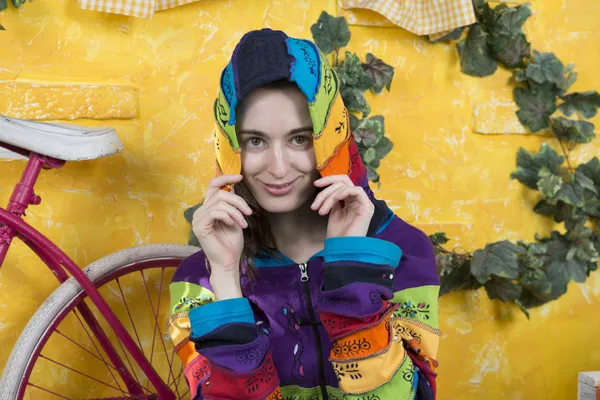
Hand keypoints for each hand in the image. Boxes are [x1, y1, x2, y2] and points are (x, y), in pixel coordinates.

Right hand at [192, 175, 251, 298]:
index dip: (225, 178)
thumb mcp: (235, 218)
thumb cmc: (232, 243)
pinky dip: (229, 216)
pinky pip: (216, 212)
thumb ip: (231, 203)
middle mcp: (200, 212)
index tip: (240, 177)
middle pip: (219, 193)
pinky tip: (234, 225)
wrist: (228, 262)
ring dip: (236, 211)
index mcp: (207, 209)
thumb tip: (232, 186)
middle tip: (249, 212)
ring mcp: (198, 219)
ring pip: (220, 202)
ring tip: (243, 223)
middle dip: (238, 200)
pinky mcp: (200, 226)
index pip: (212, 186)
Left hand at [311, 175, 374, 237]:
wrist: (343, 249)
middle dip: (327, 187)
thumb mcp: (333, 211)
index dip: (328, 180)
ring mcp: (364, 203)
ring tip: (321, 210)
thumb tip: (326, 185)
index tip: (316, 184)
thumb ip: (333, 198)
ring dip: (330, 196)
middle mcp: (359, 200)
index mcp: (351, 200)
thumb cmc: (338, 234)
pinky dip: (342, 193)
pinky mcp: (367, 207)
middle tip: (316, 202)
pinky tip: (334, 201)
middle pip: (343, 180)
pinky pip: (356, 190)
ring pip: (346, 186)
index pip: (342, 182)